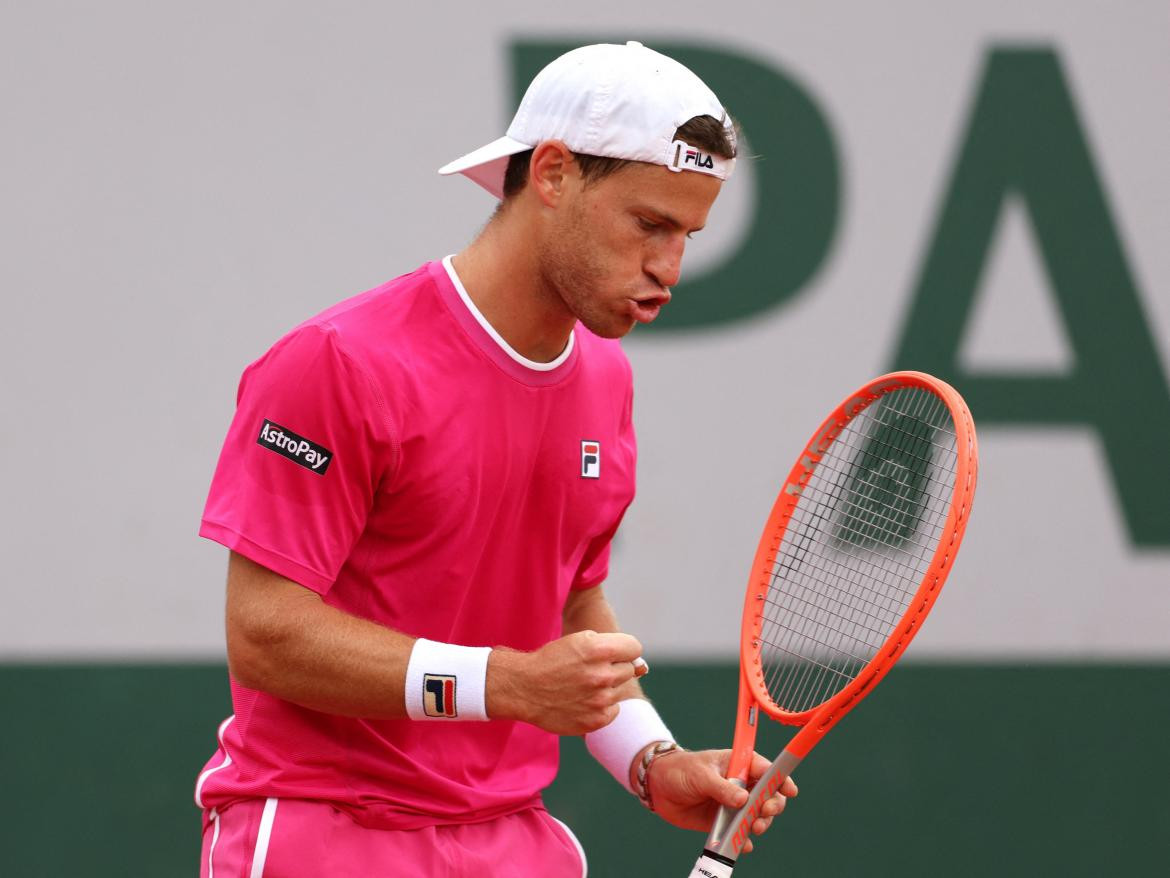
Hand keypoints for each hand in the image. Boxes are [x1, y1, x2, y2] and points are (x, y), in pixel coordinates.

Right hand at [486, 630, 643, 734]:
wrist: (524, 688)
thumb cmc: (553, 660)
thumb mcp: (580, 641)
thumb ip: (613, 648)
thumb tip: (643, 666)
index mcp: (598, 649)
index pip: (634, 648)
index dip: (623, 649)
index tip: (611, 653)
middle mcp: (602, 675)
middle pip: (629, 669)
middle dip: (614, 667)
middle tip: (590, 670)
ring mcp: (600, 700)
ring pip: (620, 690)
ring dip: (606, 687)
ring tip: (582, 686)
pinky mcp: (596, 721)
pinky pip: (614, 710)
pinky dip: (602, 706)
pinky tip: (581, 701)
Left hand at [644, 748, 797, 852]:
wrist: (658, 788)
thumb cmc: (681, 770)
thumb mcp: (700, 774)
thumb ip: (722, 787)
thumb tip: (744, 799)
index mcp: (738, 764)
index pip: (766, 770)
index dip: (780, 779)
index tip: (789, 790)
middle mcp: (741, 785)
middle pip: (768, 796)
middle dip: (772, 805)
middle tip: (764, 812)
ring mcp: (734, 805)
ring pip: (758, 816)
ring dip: (760, 823)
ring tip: (752, 827)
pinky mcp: (724, 822)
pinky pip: (740, 833)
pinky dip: (743, 840)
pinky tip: (742, 844)